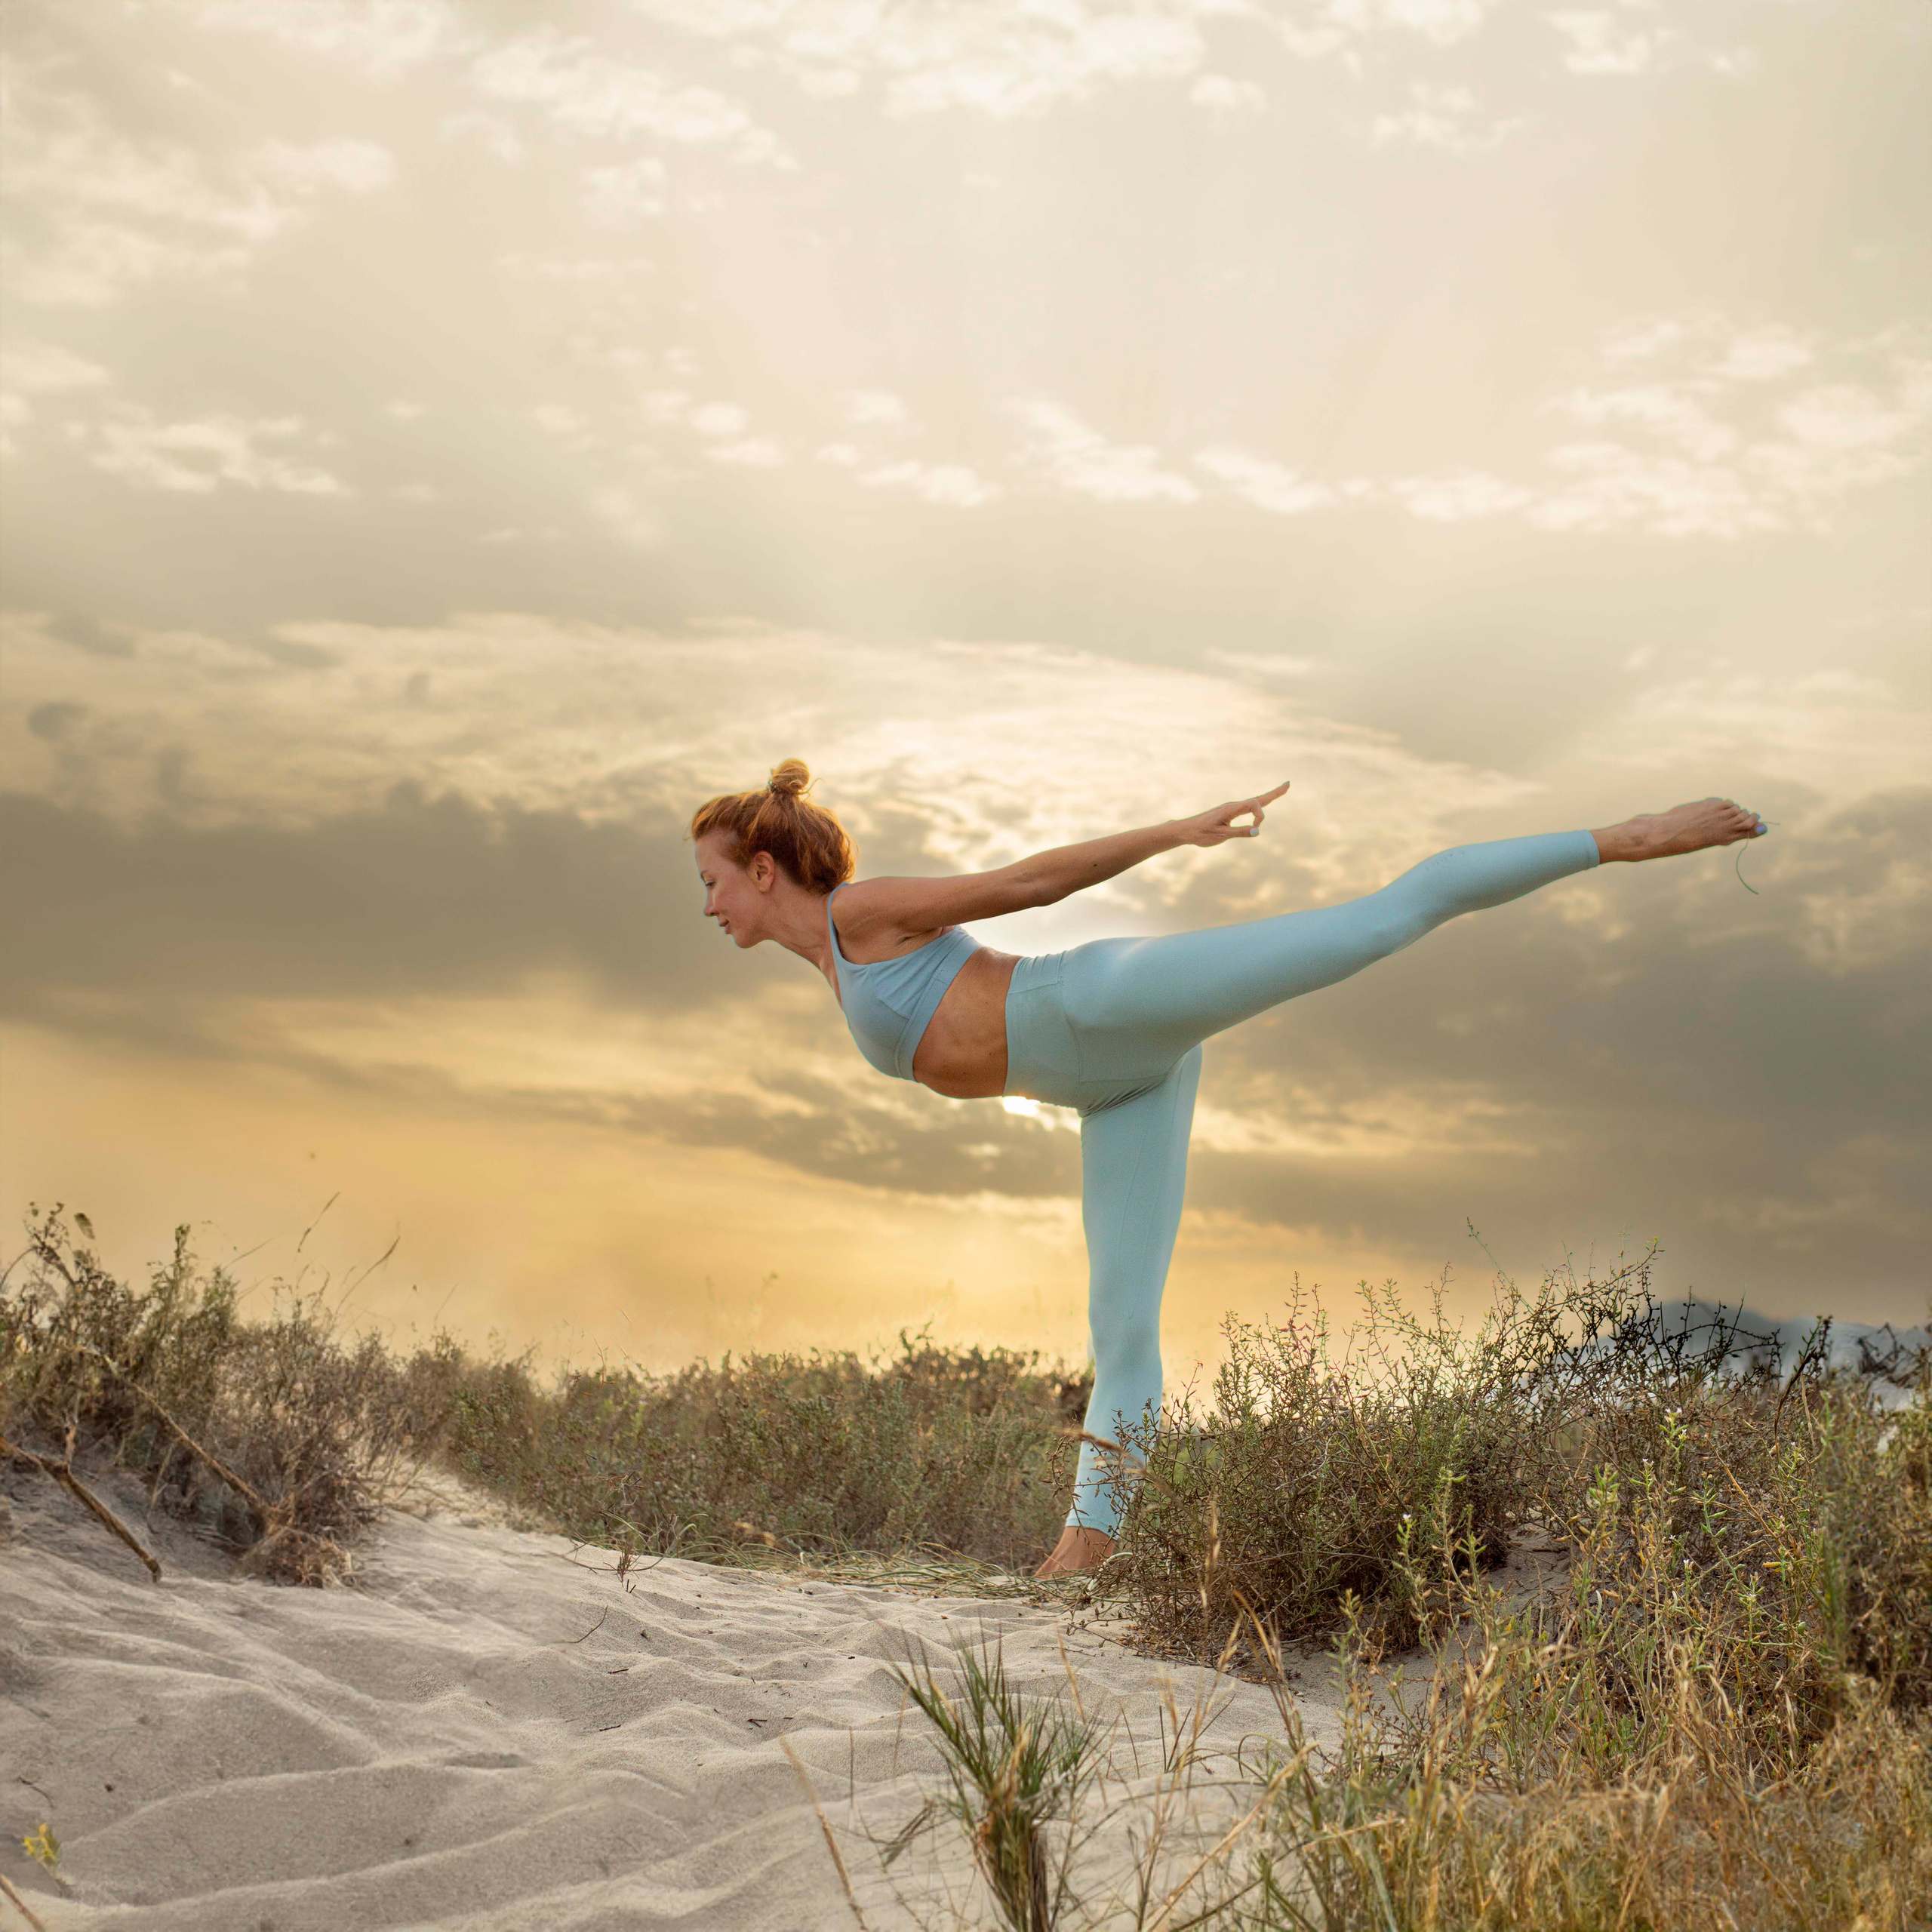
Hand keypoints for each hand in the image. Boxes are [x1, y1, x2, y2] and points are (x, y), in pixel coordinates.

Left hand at [1175, 781, 1289, 847]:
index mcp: (1231, 809)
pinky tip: (1261, 806)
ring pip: (1254, 802)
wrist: (1185, 830)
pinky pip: (1248, 808)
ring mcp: (1232, 809)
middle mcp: (1233, 806)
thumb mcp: (1220, 835)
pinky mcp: (1230, 814)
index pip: (1254, 805)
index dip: (1260, 816)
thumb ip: (1239, 833)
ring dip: (1269, 797)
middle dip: (1274, 793)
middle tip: (1288, 784)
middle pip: (1258, 798)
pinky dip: (1259, 805)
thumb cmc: (1201, 833)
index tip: (1255, 829)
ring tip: (1282, 790)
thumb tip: (1258, 831)